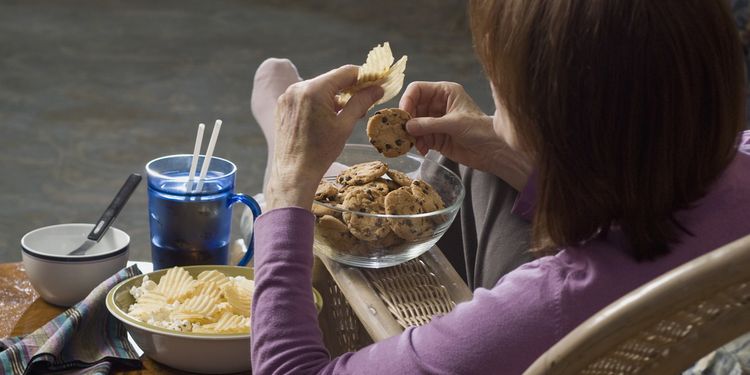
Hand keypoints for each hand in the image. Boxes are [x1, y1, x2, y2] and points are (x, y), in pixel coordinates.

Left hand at [266, 65, 383, 210]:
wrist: (294, 173)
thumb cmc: (320, 152)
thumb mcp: (345, 126)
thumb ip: (361, 103)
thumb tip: (378, 88)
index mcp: (314, 90)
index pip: (345, 72)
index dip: (364, 76)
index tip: (377, 82)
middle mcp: (298, 87)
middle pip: (331, 79)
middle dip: (350, 88)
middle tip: (365, 101)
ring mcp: (288, 96)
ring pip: (319, 87)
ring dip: (335, 96)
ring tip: (347, 113)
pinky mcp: (283, 105)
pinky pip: (306, 96)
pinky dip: (319, 101)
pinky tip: (328, 117)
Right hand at [399, 81, 531, 190]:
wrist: (493, 151)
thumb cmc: (480, 130)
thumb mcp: (454, 123)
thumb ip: (429, 124)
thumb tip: (407, 126)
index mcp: (445, 92)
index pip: (417, 89)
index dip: (407, 100)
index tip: (403, 114)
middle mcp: (438, 104)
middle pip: (412, 107)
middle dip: (407, 120)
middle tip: (403, 132)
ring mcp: (436, 121)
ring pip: (414, 124)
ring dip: (412, 135)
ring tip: (414, 144)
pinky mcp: (436, 137)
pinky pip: (419, 138)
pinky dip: (418, 144)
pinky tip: (423, 150)